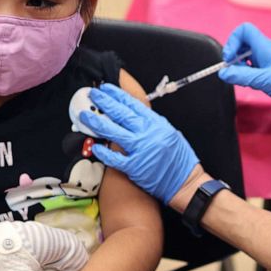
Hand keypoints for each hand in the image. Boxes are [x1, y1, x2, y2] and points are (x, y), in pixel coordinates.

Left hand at [81, 83, 198, 203]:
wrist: (185, 182)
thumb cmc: (180, 159)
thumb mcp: (170, 133)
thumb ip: (152, 124)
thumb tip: (134, 116)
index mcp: (157, 124)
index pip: (134, 104)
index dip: (118, 95)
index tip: (107, 88)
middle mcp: (148, 134)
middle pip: (121, 114)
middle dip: (104, 102)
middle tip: (92, 94)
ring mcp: (141, 150)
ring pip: (114, 132)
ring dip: (97, 122)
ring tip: (85, 115)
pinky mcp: (135, 167)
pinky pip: (114, 158)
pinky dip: (103, 152)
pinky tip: (94, 146)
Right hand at [218, 22, 270, 128]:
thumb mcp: (264, 81)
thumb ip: (242, 76)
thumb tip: (223, 73)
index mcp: (265, 47)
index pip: (244, 30)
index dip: (233, 41)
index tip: (229, 58)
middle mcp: (265, 51)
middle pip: (242, 43)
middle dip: (234, 57)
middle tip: (233, 72)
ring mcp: (267, 60)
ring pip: (245, 57)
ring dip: (239, 68)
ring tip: (245, 80)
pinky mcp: (268, 71)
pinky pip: (251, 67)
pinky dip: (247, 74)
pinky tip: (252, 84)